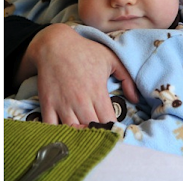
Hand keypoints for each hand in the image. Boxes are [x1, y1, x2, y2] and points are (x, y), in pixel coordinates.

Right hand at [22, 23, 137, 125]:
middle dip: (97, 135)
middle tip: (100, 135)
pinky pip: (51, 127)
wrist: (53, 44)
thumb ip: (127, 78)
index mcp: (97, 92)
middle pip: (92, 131)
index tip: (113, 130)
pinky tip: (65, 133)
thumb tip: (135, 99)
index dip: (113, 130)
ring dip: (79, 137)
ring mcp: (62, 103)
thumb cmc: (84, 50)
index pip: (109, 123)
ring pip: (73, 132)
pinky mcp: (47, 104)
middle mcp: (80, 101)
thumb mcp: (110, 58)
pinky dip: (58, 134)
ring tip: (84, 136)